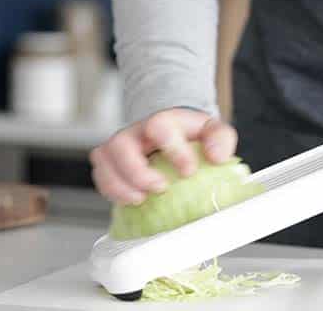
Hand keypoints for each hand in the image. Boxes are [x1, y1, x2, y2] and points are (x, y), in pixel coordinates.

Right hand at [89, 108, 237, 203]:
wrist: (174, 135)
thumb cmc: (191, 135)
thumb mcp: (213, 130)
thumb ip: (221, 139)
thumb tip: (218, 157)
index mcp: (163, 121)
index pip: (159, 126)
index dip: (173, 150)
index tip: (189, 171)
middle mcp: (136, 132)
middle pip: (121, 145)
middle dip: (137, 171)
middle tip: (160, 187)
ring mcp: (119, 148)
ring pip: (104, 161)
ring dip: (120, 185)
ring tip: (141, 199)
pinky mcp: (110, 164)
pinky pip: (101, 177)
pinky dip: (112, 192)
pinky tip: (131, 200)